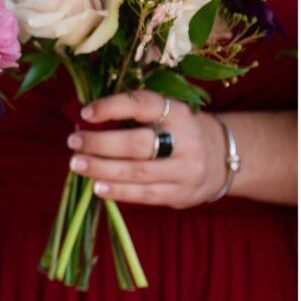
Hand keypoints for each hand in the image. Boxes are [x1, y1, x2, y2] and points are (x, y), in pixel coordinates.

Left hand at [67, 90, 226, 207]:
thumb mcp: (165, 114)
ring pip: (137, 172)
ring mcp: (185, 170)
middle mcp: (185, 140)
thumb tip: (83, 120)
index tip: (85, 113)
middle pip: (136, 143)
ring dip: (101, 169)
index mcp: (178, 113)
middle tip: (73, 142)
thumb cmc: (179, 131)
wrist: (226, 157)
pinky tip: (97, 187)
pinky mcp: (181, 194)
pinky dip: (118, 191)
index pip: (143, 105)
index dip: (111, 107)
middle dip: (99, 143)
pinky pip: (145, 195)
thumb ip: (130, 116)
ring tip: (77, 164)